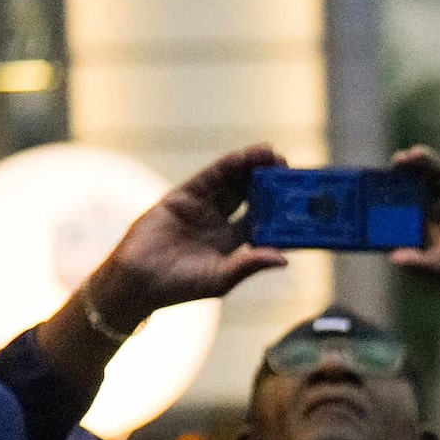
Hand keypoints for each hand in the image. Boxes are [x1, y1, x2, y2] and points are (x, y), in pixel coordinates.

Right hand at [82, 144, 289, 331]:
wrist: (138, 281)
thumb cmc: (180, 286)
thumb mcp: (221, 278)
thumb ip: (250, 265)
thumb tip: (284, 258)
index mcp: (234, 241)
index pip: (263, 219)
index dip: (281, 208)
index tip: (301, 198)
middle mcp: (220, 220)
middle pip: (250, 195)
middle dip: (268, 180)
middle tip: (290, 167)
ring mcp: (202, 207)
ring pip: (232, 182)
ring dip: (251, 166)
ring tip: (272, 153)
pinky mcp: (182, 197)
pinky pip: (208, 178)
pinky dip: (226, 166)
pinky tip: (243, 157)